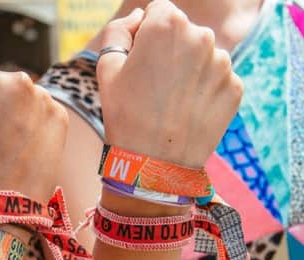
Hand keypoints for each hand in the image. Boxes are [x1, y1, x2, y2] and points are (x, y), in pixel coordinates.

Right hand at [97, 1, 242, 167]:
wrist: (154, 162)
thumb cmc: (125, 114)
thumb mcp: (107, 69)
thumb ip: (119, 31)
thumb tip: (139, 17)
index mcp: (167, 24)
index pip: (159, 11)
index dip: (146, 35)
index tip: (140, 61)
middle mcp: (201, 36)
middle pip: (184, 32)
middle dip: (170, 50)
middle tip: (154, 85)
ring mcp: (223, 62)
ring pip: (203, 56)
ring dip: (189, 70)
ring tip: (171, 102)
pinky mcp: (236, 87)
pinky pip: (217, 79)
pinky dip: (204, 91)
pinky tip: (186, 111)